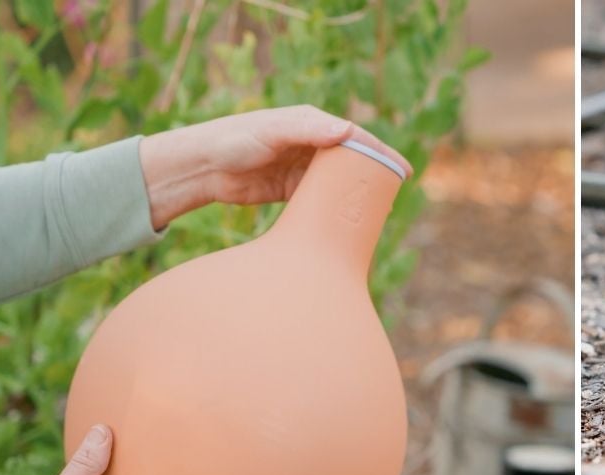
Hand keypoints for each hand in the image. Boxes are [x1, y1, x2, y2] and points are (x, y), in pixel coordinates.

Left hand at [138, 105, 412, 229]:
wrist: (203, 167)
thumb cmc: (235, 139)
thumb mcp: (272, 131)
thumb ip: (308, 129)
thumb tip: (347, 131)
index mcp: (312, 123)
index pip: (356, 136)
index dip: (381, 151)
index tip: (401, 169)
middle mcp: (311, 144)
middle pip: (352, 160)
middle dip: (375, 173)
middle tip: (398, 191)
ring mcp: (302, 168)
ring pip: (339, 182)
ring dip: (357, 193)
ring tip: (380, 209)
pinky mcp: (292, 190)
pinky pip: (321, 199)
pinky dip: (335, 208)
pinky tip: (348, 220)